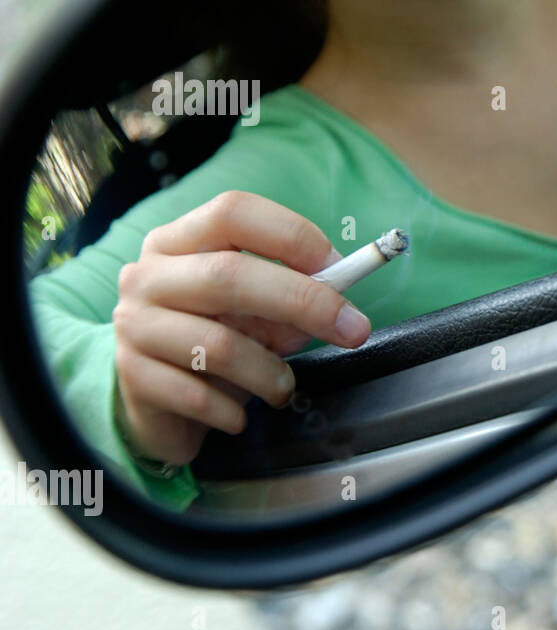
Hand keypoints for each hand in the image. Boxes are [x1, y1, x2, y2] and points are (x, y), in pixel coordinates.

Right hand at [111, 190, 371, 465]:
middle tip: (352, 330)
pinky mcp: (130, 377)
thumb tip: (339, 308)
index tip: (337, 267)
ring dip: (270, 372)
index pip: (233, 213)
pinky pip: (198, 395)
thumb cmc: (215, 339)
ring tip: (283, 388)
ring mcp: (133, 324)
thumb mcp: (253, 311)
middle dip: (303, 302)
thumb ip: (291, 299)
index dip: (291, 235)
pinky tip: (240, 416)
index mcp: (179, 241)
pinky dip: (233, 410)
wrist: (155, 400)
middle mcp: (147, 275)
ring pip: (218, 344)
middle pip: (229, 274)